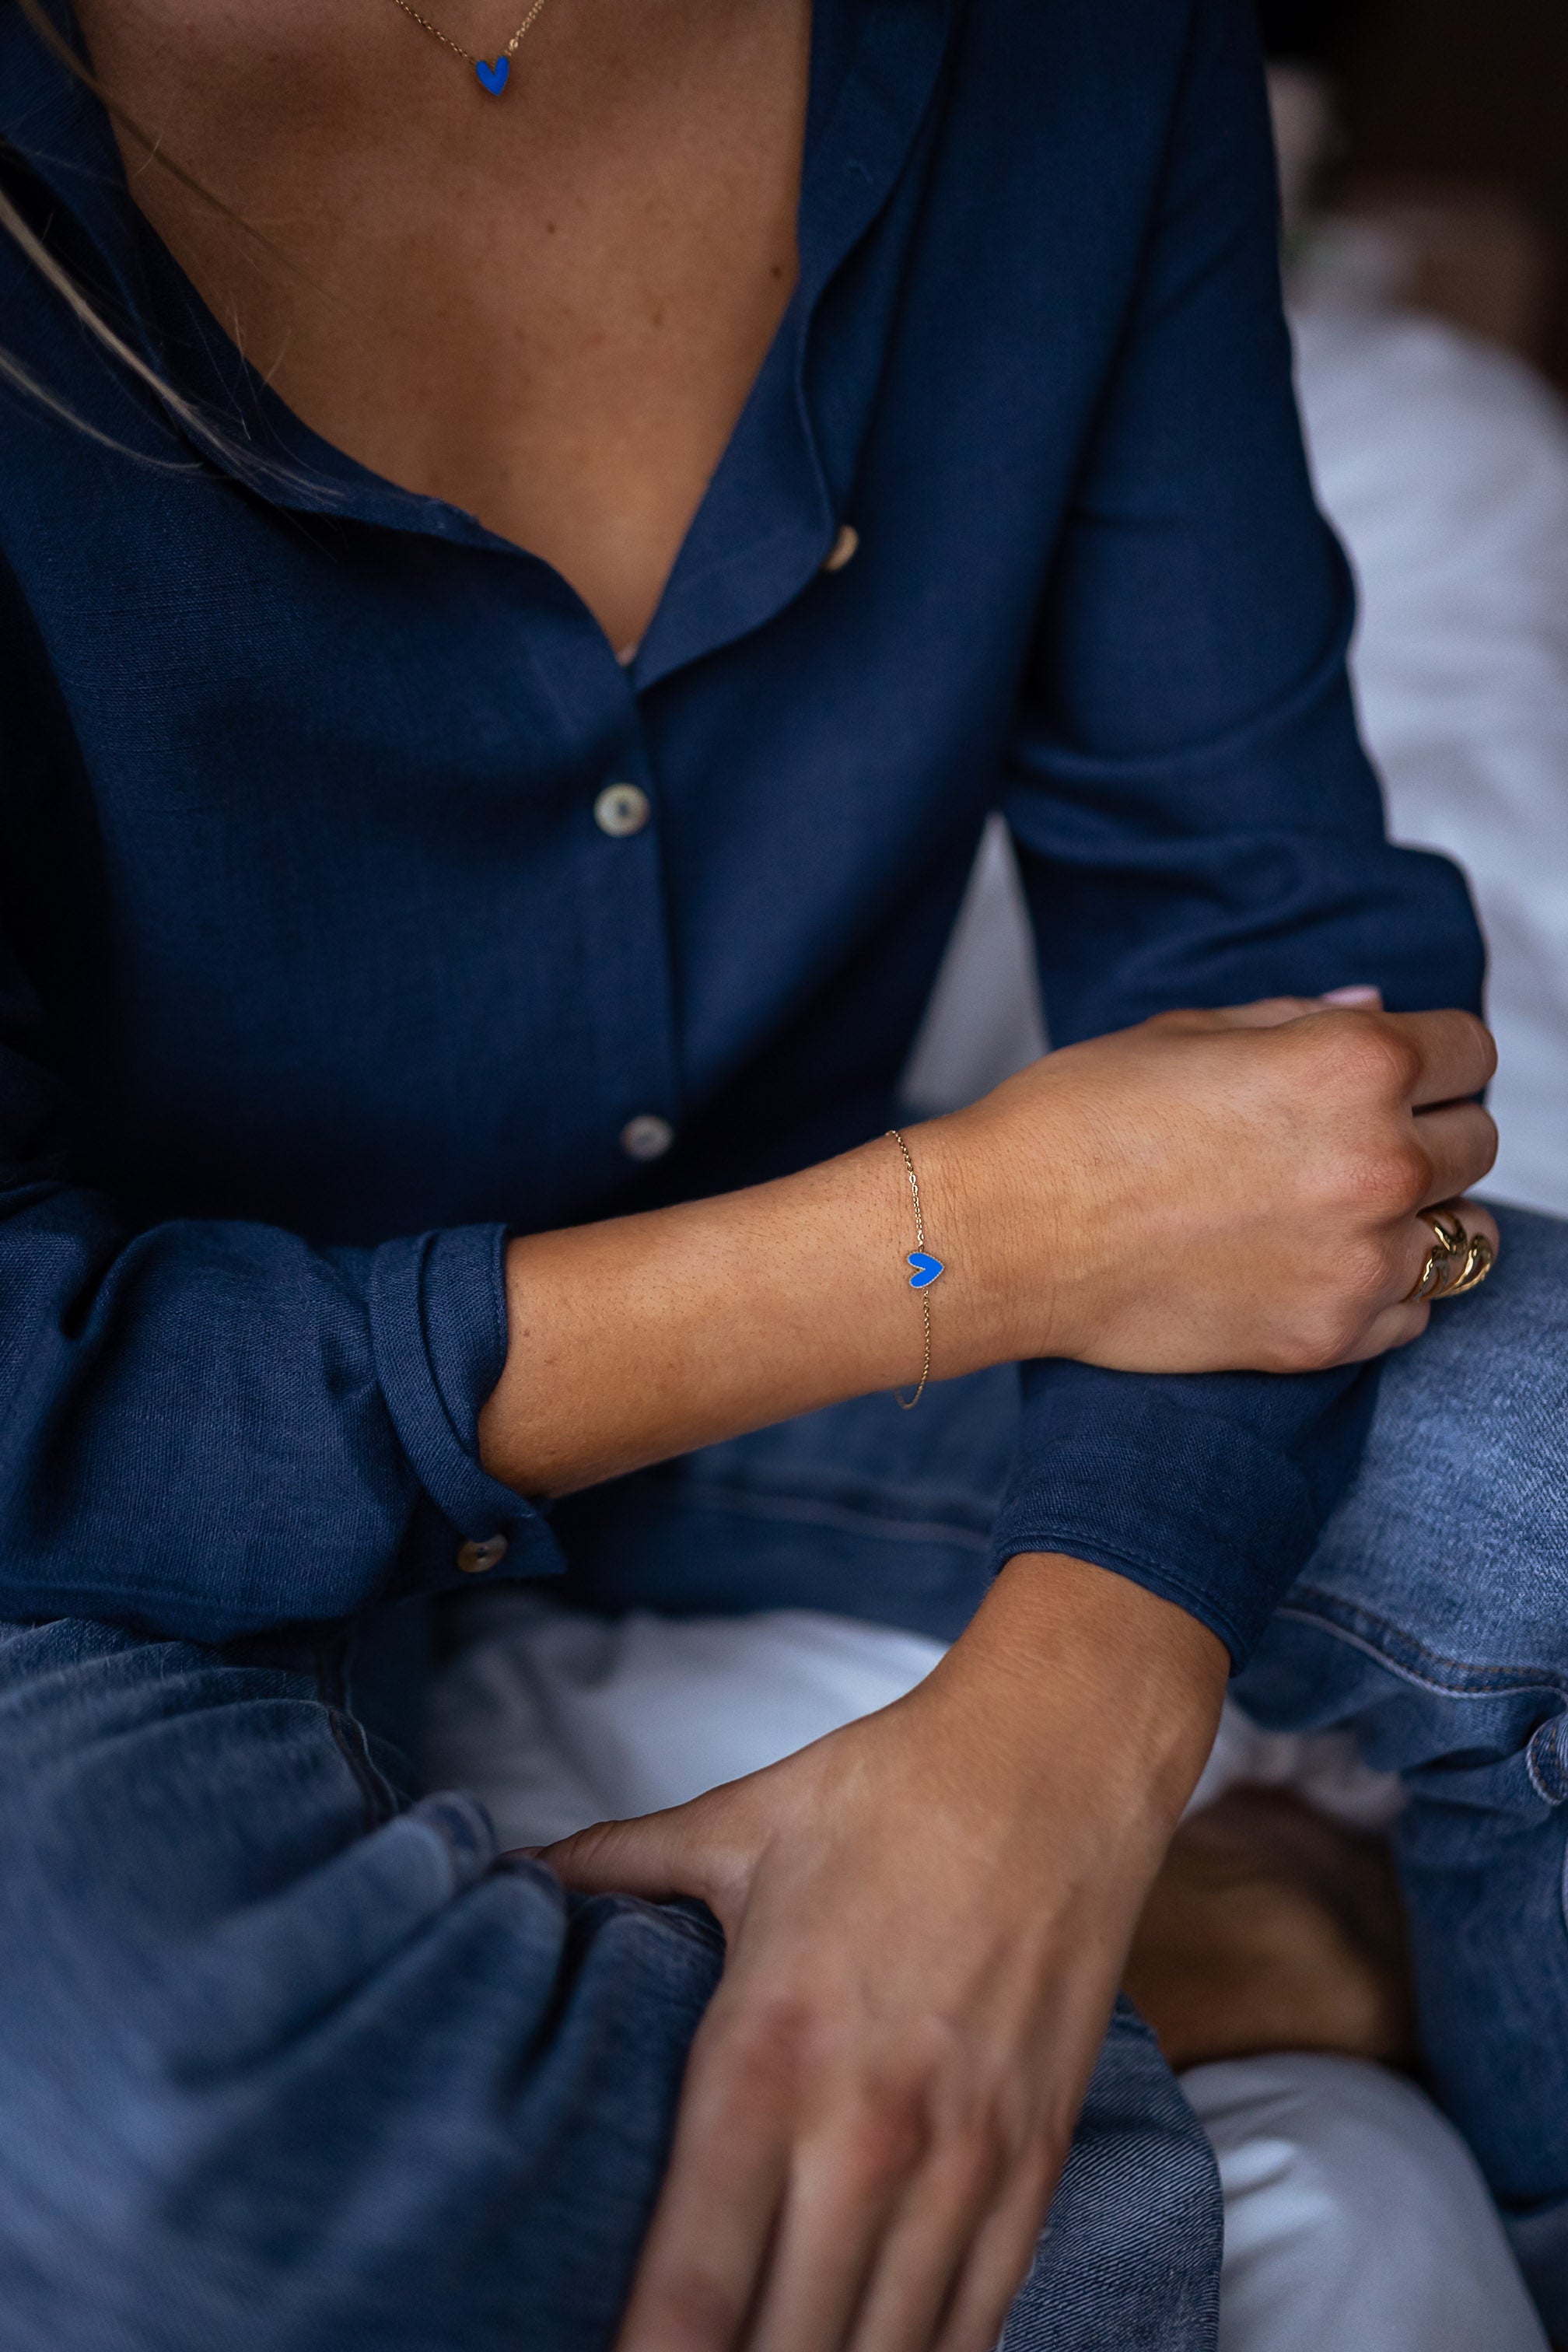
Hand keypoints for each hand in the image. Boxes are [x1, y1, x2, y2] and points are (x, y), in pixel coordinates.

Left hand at [537, 1557, 1226, 2351]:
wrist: (1058, 1760)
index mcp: (765, 2051)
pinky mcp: (1034, 2164)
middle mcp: (864, 2129)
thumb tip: (504, 1872)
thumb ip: (613, 1867)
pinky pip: (976, 2325)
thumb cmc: (890, 1793)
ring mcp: (962, 2159)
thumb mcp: (735, 1825)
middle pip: (784, 2350)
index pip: (690, 2283)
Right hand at [924, 991, 1498, 1375]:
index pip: (1470, 1050)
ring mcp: (1359, 1260)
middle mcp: (1378, 1161)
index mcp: (1351, 1063)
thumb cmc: (1075, 1121)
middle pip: (1476, 1140)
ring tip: (1349, 1208)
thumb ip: (1300, 1022)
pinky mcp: (1328, 1336)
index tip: (1399, 1071)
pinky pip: (1414, 1310)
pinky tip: (1317, 1263)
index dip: (1431, 1054)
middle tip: (1355, 1139)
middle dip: (1427, 1130)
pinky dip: (1383, 1288)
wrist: (1000, 1236)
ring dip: (1423, 1215)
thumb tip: (1371, 1009)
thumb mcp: (1189, 1031)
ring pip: (1466, 1236)